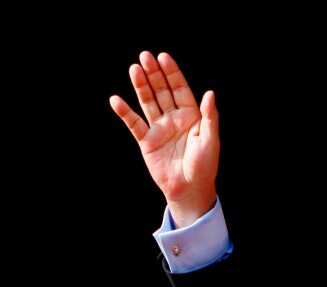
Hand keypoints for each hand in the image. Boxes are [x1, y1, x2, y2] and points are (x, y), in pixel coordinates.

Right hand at [109, 51, 219, 226]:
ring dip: (141, 86)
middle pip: (161, 91)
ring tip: (134, 69)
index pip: (179, 88)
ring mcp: (159, 128)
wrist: (189, 190)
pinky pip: (134, 124)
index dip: (171, 73)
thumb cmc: (203, 166)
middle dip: (154, 74)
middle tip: (144, 56)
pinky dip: (125, 112)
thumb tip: (209, 93)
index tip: (163, 57)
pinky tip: (116, 100)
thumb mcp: (210, 140)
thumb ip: (209, 116)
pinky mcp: (146, 141)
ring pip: (148, 102)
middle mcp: (173, 118)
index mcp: (191, 115)